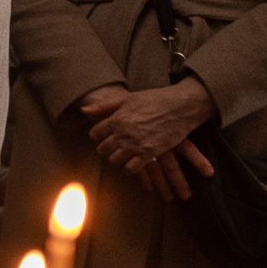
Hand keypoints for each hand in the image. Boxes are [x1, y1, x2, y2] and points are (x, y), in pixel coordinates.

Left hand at [80, 80, 217, 200]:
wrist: (182, 105)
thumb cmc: (155, 99)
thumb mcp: (128, 98)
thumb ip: (104, 106)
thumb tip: (83, 110)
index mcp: (117, 119)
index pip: (95, 134)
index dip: (98, 136)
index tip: (103, 136)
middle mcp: (123, 133)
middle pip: (103, 149)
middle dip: (105, 149)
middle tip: (111, 148)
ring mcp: (136, 145)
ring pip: (114, 160)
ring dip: (116, 159)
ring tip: (122, 156)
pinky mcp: (150, 153)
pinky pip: (131, 169)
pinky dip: (129, 168)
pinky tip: (133, 163)